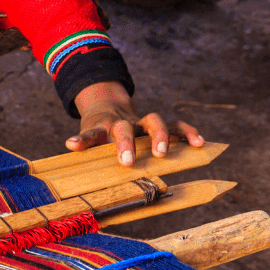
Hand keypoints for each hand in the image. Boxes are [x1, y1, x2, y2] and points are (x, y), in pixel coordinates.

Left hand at [65, 81, 203, 165]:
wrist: (107, 107)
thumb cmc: (98, 130)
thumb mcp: (88, 136)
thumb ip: (85, 144)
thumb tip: (70, 147)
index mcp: (102, 128)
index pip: (92, 133)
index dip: (83, 140)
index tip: (72, 145)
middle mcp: (122, 123)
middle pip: (124, 127)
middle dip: (126, 143)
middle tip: (127, 162)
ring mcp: (140, 123)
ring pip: (153, 121)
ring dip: (159, 135)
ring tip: (163, 153)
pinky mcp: (157, 126)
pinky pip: (175, 126)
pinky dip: (187, 132)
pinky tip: (199, 143)